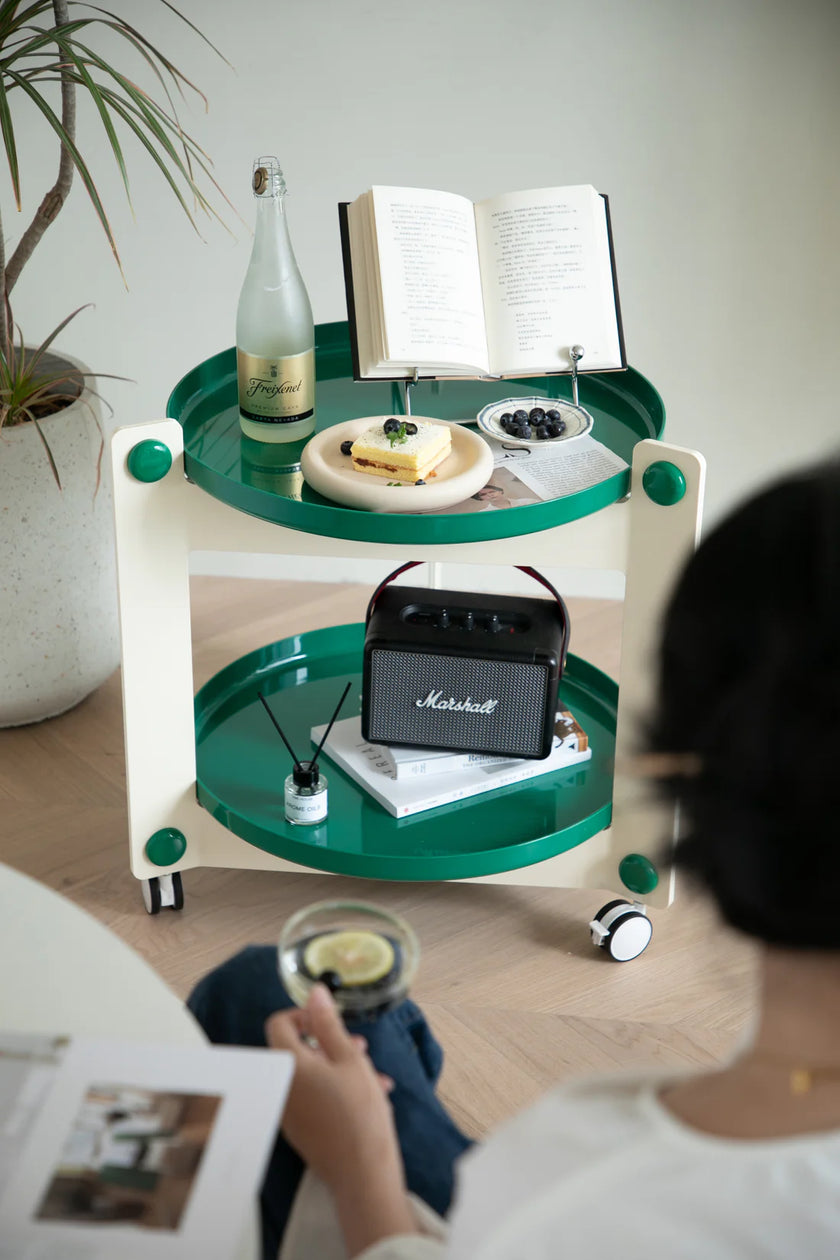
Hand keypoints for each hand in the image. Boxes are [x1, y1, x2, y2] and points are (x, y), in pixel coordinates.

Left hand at [266, 983, 402, 1193]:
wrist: (362, 1173)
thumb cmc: (358, 1112)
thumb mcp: (349, 1059)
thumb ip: (329, 1024)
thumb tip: (315, 992)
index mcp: (288, 1065)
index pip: (279, 1023)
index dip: (304, 1015)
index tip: (329, 1021)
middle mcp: (280, 1086)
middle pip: (296, 1049)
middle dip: (328, 1042)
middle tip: (359, 1046)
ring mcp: (287, 1110)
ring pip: (309, 1073)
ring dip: (338, 1066)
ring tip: (372, 1073)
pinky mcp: (298, 1128)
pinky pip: (312, 1096)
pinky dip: (334, 1088)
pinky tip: (368, 1094)